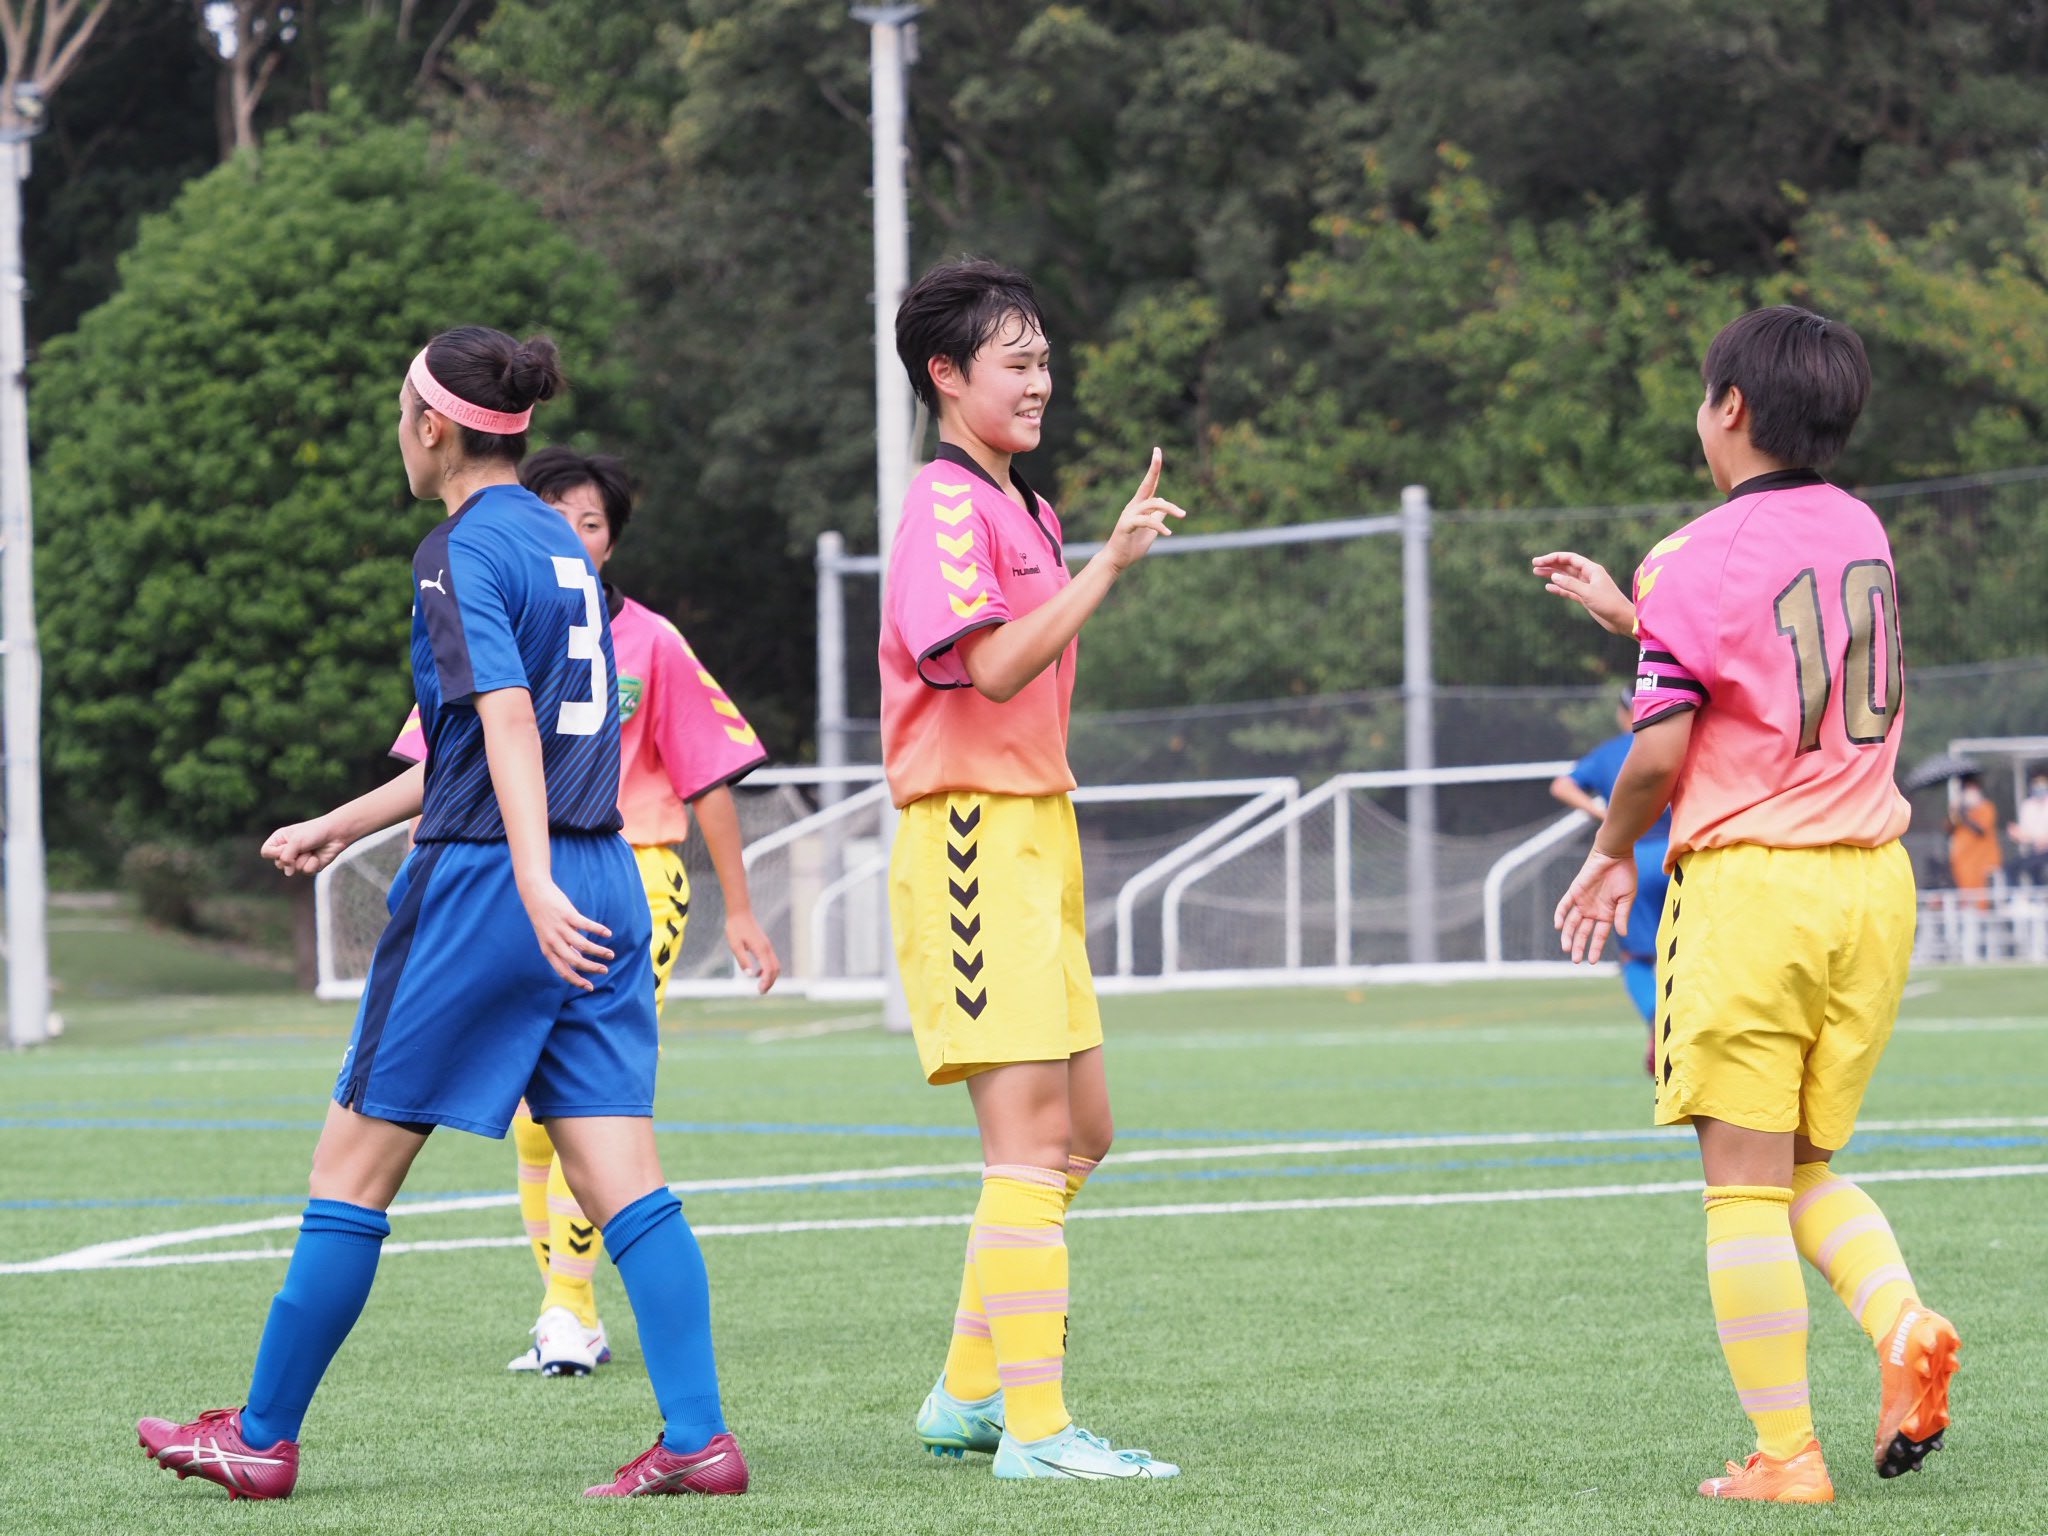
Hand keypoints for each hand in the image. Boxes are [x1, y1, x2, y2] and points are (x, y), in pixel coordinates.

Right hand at [261, 815, 351, 876]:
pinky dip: (313, 864)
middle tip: (303, 846)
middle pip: (279, 864)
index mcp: (279, 840)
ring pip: (293, 870)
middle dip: (292, 857)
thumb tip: (288, 873)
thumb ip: (286, 857)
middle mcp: (287, 851)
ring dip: (304, 859)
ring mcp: (298, 860)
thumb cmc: (314, 832)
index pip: (266, 852)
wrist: (336, 834)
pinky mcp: (309, 866)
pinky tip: (318, 856)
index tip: (285, 847)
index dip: (274, 853)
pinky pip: (306, 871)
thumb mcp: (296, 841)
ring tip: (312, 849)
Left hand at [518, 878, 613, 990]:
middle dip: (591, 968)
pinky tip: (608, 934)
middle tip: (605, 970)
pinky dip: (598, 930)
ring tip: (610, 955)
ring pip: (583, 945)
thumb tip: (579, 958)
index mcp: (548, 950)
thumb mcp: (548, 937)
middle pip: (575, 961)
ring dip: (599, 952)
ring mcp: (560, 928)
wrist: (534, 893)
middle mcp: (553, 941)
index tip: (590, 987)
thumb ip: (562, 948)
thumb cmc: (544, 917)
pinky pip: (586, 925)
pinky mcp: (567, 915)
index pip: (563, 971)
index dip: (577, 981)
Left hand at [725, 911, 780, 994]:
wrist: (740, 913)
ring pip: (775, 965)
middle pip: (776, 969)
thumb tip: (750, 975)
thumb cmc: (735, 928)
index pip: (769, 970)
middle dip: (771, 982)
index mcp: (761, 949)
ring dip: (771, 977)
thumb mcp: (735, 945)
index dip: (766, 982)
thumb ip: (743, 960)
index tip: (759, 990)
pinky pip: (771, 960)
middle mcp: (767, 948)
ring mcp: (767, 946)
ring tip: (761, 986)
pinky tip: (758, 973)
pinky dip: (769, 970)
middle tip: (761, 992)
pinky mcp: (765, 945)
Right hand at [1102, 447, 1187, 573]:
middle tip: (1159, 455)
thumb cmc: (1132, 546)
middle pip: (1148, 486)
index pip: (1149, 484)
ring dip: (1169, 508)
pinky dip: (1158, 526)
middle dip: (1154, 469)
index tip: (1157, 450)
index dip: (1154, 468)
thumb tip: (1165, 507)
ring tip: (1183, 515)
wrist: (1116, 561)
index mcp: (1139, 506)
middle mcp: (1133, 506)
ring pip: (1152, 504)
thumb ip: (1157, 517)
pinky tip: (1168, 533)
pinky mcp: (1126, 525)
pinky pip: (1145, 521)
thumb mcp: (1151, 530)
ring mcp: (1129, 515)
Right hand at [1531, 550, 1635, 634]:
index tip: (1540, 561)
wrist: (1621, 619)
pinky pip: (1569, 590)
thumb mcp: (1588, 593)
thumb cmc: (1609, 604)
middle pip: (1566, 566)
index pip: (1569, 559)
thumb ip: (1570, 584)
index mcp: (1592, 569)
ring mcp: (1586, 586)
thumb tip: (1553, 576)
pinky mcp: (1585, 597)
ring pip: (1566, 577)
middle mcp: (1588, 575)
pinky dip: (1559, 588)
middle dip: (1550, 564)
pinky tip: (1548, 587)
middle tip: (1534, 564)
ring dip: (1552, 574)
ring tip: (1537, 572)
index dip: (1554, 558)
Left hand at [1554, 847, 1637, 963]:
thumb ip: (1622, 916)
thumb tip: (1622, 934)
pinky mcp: (1574, 891)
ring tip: (1566, 948)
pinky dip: (1560, 914)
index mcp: (1607, 914)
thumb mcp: (1627, 898)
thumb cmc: (1625, 875)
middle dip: (1579, 946)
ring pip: (1571, 922)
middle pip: (1583, 932)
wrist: (1615, 855)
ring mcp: (1582, 901)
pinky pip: (1564, 905)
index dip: (1596, 948)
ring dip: (1568, 935)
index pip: (1599, 936)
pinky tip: (1558, 926)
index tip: (1593, 962)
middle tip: (1576, 960)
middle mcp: (1593, 910)